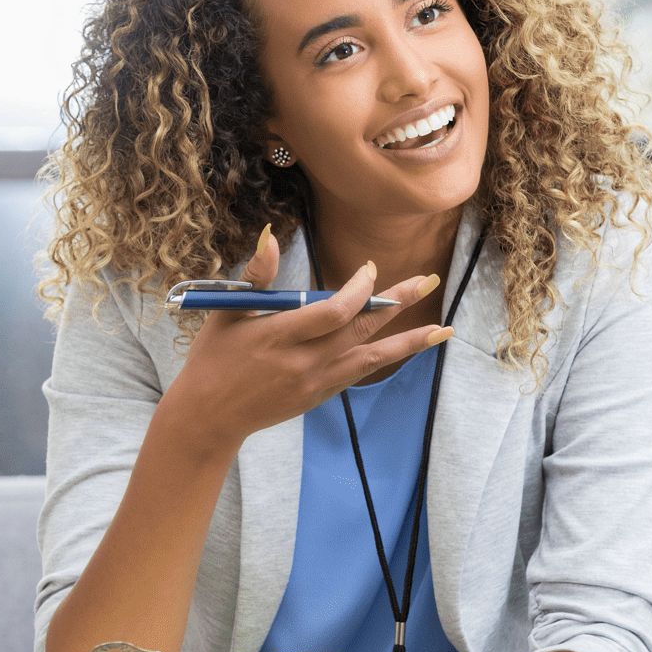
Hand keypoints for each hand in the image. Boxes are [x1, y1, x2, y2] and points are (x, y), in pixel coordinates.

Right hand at [159, 227, 447, 450]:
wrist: (208, 417)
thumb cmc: (213, 358)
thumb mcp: (228, 312)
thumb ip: (256, 275)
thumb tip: (271, 235)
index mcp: (279, 335)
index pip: (333, 310)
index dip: (359, 289)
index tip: (370, 269)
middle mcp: (303, 361)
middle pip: (361, 329)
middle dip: (397, 303)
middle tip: (429, 280)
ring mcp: (315, 382)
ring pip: (371, 358)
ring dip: (408, 341)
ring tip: (442, 330)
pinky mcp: (319, 396)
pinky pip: (359, 373)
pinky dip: (385, 359)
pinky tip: (407, 347)